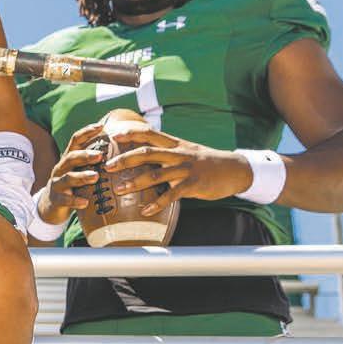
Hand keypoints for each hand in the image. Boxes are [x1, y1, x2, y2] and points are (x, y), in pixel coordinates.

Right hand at [38, 124, 109, 222]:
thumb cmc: (72, 185)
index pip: (76, 140)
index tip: (101, 126)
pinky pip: (65, 200)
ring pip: (68, 178)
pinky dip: (75, 201)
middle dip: (85, 155)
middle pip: (71, 157)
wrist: (50, 206)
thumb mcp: (79, 170)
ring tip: (95, 177)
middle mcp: (61, 168)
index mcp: (68, 158)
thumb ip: (92, 161)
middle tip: (100, 155)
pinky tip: (85, 202)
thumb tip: (119, 149)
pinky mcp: (56, 199)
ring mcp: (57, 183)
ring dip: (82, 176)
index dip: (87, 132)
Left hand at [102, 126, 253, 215]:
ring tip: (119, 189)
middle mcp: (178, 154)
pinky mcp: (193, 184)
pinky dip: (157, 203)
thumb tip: (143, 152)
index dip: (131, 132)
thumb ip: (166, 151)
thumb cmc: (205, 161)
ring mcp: (186, 169)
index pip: (150, 133)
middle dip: (126, 158)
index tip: (113, 134)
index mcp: (175, 144)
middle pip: (148, 152)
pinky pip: (172, 195)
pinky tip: (145, 211)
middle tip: (107, 165)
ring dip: (136, 182)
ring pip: (156, 174)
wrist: (234, 169)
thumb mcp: (186, 150)